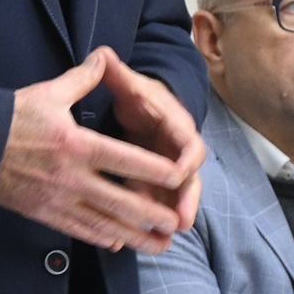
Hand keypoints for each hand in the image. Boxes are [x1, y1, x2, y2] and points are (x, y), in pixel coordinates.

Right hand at [0, 50, 197, 252]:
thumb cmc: (9, 118)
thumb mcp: (48, 93)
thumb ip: (82, 79)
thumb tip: (104, 57)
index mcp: (77, 144)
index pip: (125, 160)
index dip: (155, 170)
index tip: (178, 178)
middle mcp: (71, 177)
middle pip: (120, 202)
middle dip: (152, 216)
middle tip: (176, 224)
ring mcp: (57, 199)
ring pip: (103, 224)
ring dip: (134, 236)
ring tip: (159, 246)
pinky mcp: (43, 212)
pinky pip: (78, 230)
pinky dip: (101, 238)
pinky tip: (118, 243)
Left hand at [96, 49, 204, 232]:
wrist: (144, 106)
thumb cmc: (139, 96)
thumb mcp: (129, 85)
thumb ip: (117, 74)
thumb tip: (103, 54)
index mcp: (176, 126)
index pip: (190, 145)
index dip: (186, 160)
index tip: (180, 174)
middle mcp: (178, 151)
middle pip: (189, 180)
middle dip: (186, 200)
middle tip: (181, 221)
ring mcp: (169, 169)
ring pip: (174, 197)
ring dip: (170, 216)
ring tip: (166, 239)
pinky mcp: (156, 182)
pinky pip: (156, 202)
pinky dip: (149, 218)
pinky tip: (137, 236)